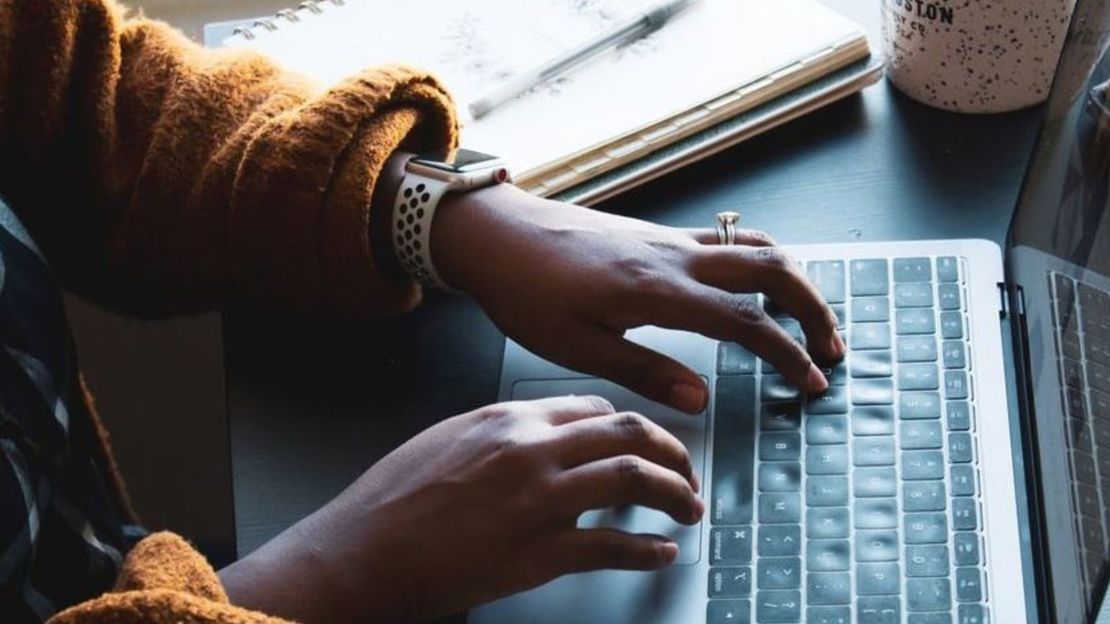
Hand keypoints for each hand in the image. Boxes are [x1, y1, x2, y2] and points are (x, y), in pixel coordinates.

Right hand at [220, 396, 701, 622]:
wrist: (360, 552)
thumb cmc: (391, 500)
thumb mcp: (446, 440)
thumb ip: (500, 434)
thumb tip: (541, 439)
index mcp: (508, 418)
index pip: (593, 408)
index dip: (631, 425)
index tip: (645, 442)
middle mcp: (531, 449)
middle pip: (628, 433)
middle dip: (672, 451)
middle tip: (686, 472)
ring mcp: (539, 500)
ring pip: (634, 479)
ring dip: (675, 494)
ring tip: (689, 509)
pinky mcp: (539, 552)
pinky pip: (613, 545)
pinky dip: (647, 550)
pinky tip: (660, 553)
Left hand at [433, 185, 844, 413]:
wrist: (496, 234)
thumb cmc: (526, 291)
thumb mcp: (578, 348)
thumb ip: (645, 372)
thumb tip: (702, 400)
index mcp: (658, 290)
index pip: (746, 321)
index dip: (787, 353)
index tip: (811, 381)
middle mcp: (674, 256)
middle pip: (771, 268)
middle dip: (813, 307)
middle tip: (831, 347)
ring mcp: (668, 238)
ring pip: (754, 246)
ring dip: (792, 279)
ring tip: (807, 316)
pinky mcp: (656, 234)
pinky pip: (726, 239)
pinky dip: (759, 260)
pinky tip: (755, 285)